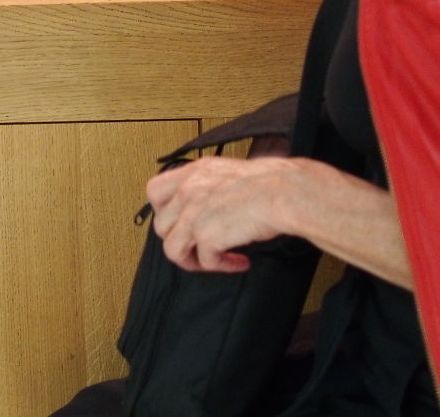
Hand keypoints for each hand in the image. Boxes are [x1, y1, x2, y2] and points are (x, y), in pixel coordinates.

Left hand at [144, 155, 305, 273]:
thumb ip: (208, 186)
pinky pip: (203, 261)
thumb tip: (205, 207)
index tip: (180, 222)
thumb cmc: (269, 183)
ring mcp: (193, 214)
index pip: (155, 191)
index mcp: (193, 173)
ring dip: (194, 261)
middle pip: (162, 225)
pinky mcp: (206, 236)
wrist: (284, 191)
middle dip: (181, 241)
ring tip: (216, 261)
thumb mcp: (227, 173)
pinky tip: (239, 261)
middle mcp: (188, 191)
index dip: (164, 211)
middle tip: (200, 247)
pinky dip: (221, 266)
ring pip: (173, 249)